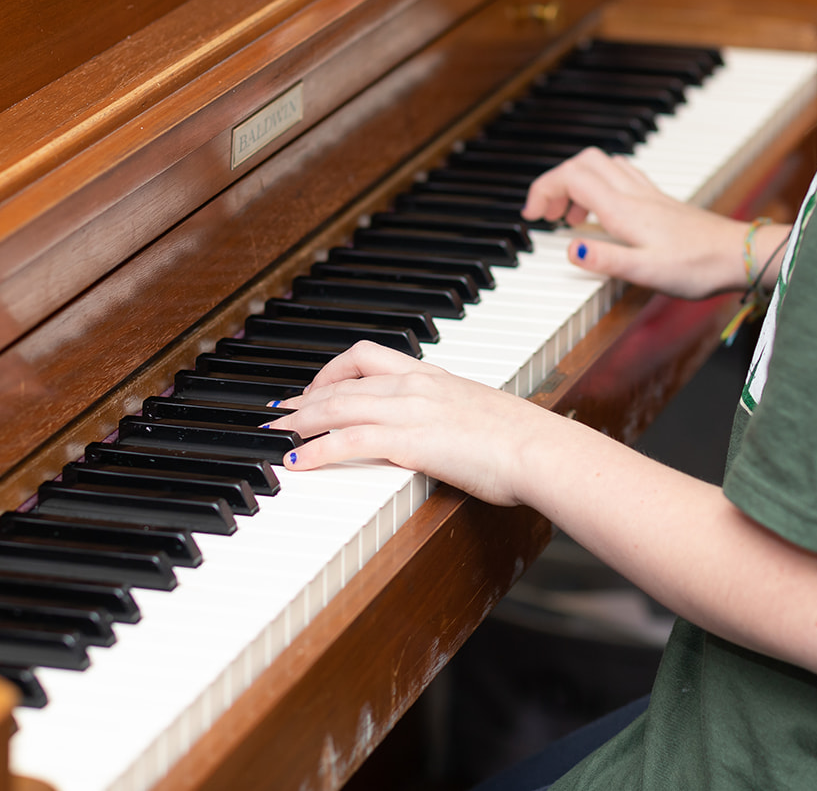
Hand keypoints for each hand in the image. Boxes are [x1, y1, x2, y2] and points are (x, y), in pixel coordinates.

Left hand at [267, 341, 561, 506]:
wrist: (540, 449)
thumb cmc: (522, 441)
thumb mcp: (479, 418)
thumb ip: (453, 418)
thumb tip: (446, 435)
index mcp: (431, 375)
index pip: (367, 356)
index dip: (331, 370)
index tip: (315, 387)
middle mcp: (415, 385)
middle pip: (343, 382)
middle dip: (305, 397)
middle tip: (279, 412)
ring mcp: (410, 410)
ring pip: (338, 406)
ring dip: (300, 420)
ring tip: (275, 433)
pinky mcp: (408, 440)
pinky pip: (347, 441)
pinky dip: (316, 449)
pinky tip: (297, 460)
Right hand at [521, 147, 761, 297]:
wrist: (738, 256)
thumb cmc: (698, 266)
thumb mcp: (647, 271)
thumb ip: (606, 259)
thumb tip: (570, 247)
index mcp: (623, 209)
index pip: (571, 176)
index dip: (544, 188)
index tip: (533, 214)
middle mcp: (633, 194)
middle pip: (583, 162)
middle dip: (555, 180)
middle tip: (546, 214)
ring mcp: (647, 194)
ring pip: (602, 165)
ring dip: (577, 182)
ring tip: (570, 215)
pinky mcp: (659, 200)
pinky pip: (621, 176)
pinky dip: (600, 185)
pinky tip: (603, 212)